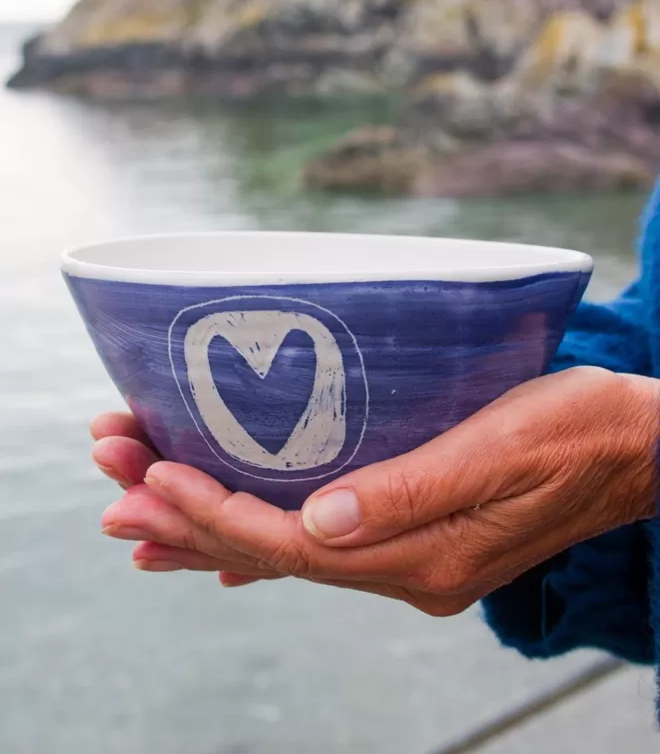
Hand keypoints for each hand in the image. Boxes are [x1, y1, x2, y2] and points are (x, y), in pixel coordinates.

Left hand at [94, 368, 659, 612]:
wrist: (634, 448)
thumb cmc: (576, 431)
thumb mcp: (504, 450)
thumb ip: (413, 492)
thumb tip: (319, 522)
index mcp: (422, 557)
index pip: (292, 544)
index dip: (215, 510)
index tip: (151, 472)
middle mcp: (406, 569)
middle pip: (272, 550)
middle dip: (187, 518)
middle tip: (111, 489)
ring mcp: (408, 557)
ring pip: (285, 549)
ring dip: (209, 529)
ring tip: (137, 521)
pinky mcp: (413, 531)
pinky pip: (317, 544)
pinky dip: (260, 542)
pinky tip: (222, 549)